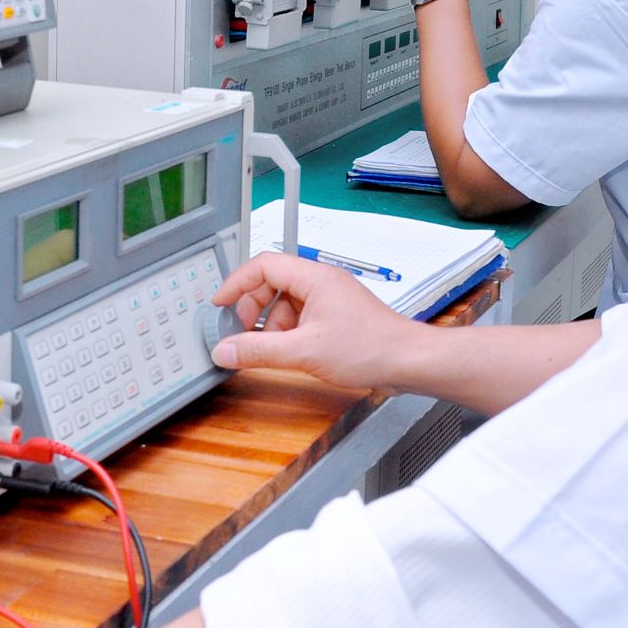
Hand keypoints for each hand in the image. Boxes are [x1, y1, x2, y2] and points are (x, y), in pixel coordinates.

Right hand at [209, 252, 425, 391]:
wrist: (409, 362)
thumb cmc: (372, 347)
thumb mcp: (304, 351)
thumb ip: (259, 351)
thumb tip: (226, 350)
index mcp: (314, 277)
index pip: (263, 265)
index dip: (237, 283)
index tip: (219, 303)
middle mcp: (321, 283)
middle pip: (271, 283)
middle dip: (252, 308)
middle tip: (240, 332)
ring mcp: (330, 299)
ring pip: (285, 303)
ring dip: (270, 326)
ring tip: (268, 349)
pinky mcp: (335, 317)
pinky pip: (300, 318)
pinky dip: (288, 334)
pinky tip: (289, 353)